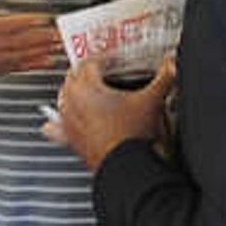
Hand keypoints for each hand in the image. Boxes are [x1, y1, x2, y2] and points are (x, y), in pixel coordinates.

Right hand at [0, 0, 69, 91]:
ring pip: (25, 53)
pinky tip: (49, 61)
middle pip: (22, 40)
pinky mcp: (2, 69)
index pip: (8, 25)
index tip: (42, 18)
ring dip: (43, 49)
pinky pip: (22, 66)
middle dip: (42, 37)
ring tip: (59, 44)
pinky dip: (36, 64)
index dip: (26, 22)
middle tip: (59, 33)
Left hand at [50, 58, 172, 168]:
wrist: (125, 165)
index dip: (104, 59)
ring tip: (86, 91)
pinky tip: (54, 124)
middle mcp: (71, 102)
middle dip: (86, 72)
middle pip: (73, 77)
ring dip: (73, 93)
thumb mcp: (151, 101)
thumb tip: (171, 66)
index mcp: (86, 87)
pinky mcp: (69, 139)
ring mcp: (68, 122)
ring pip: (63, 98)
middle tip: (101, 72)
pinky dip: (57, 123)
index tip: (113, 61)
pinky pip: (56, 128)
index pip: (90, 62)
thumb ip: (164, 79)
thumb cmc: (132, 135)